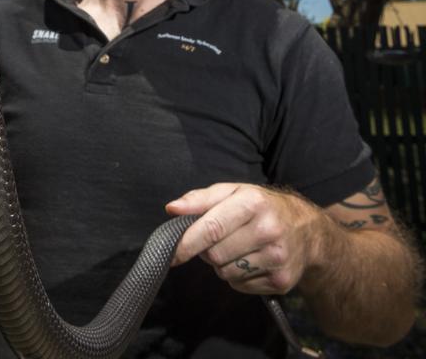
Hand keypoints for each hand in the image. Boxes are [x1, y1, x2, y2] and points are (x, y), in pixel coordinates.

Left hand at [165, 183, 321, 294]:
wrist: (307, 230)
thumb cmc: (261, 206)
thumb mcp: (233, 192)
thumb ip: (200, 199)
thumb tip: (172, 209)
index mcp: (252, 202)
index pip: (212, 227)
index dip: (187, 243)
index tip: (171, 253)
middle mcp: (268, 229)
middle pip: (215, 254)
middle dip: (208, 250)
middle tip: (218, 239)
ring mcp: (277, 258)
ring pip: (226, 273)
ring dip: (222, 264)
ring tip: (237, 247)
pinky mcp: (282, 281)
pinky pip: (241, 286)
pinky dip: (237, 276)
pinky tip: (251, 260)